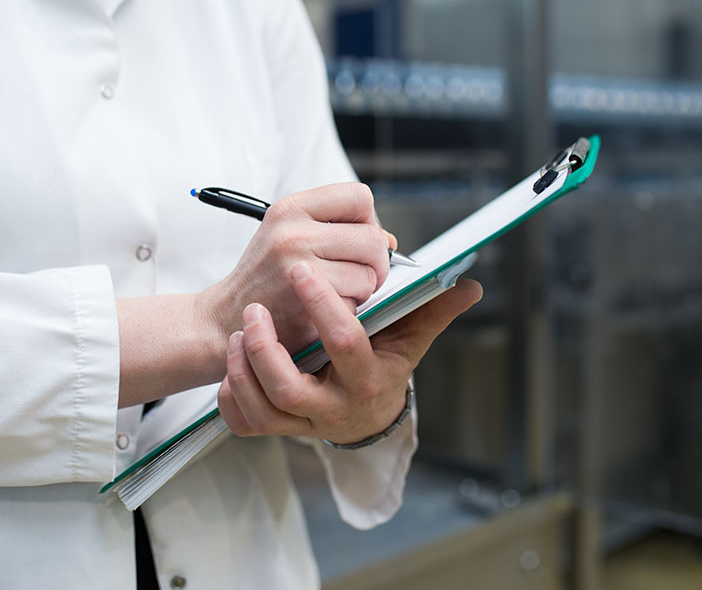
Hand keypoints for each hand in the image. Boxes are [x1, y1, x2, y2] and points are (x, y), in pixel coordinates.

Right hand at [201, 182, 395, 353]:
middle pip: (372, 237)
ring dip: (362, 289)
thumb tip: (390, 241)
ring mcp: (297, 264)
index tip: (358, 242)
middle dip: (375, 262)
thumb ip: (337, 231)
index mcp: (291, 208)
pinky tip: (322, 312)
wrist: (224, 320)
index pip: (359, 197)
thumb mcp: (290, 238)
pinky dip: (348, 311)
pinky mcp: (304, 299)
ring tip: (335, 294)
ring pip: (369, 271)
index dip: (369, 222)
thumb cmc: (265, 279)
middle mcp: (292, 230)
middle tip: (358, 277)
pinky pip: (355, 301)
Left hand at [217, 260, 482, 444]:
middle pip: (292, 391)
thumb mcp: (410, 341)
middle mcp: (334, 408)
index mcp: (368, 380)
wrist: (366, 416)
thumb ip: (433, 311)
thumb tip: (470, 286)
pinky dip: (233, 397)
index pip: (346, 344)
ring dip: (243, 370)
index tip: (303, 271)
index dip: (325, 307)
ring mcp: (304, 424)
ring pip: (263, 410)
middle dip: (266, 350)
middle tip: (255, 310)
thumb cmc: (385, 366)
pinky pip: (246, 423)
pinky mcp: (278, 430)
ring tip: (238, 332)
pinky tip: (231, 366)